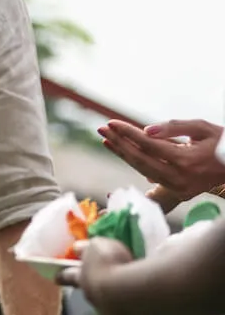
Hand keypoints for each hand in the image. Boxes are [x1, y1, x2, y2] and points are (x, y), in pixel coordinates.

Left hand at [58, 238, 145, 314]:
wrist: (133, 293)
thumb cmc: (111, 265)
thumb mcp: (97, 246)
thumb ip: (87, 248)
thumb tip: (77, 249)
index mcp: (81, 278)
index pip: (67, 275)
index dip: (62, 275)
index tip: (56, 277)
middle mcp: (92, 297)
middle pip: (88, 291)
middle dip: (92, 286)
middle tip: (98, 282)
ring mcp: (109, 312)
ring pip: (108, 304)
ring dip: (114, 297)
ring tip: (125, 289)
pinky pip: (128, 313)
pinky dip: (131, 307)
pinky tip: (139, 301)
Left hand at [99, 119, 224, 206]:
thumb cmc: (222, 142)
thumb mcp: (203, 128)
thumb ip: (174, 126)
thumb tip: (146, 130)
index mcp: (186, 160)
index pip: (148, 145)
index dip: (128, 133)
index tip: (111, 122)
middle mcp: (179, 177)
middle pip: (140, 160)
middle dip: (119, 143)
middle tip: (102, 128)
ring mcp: (178, 188)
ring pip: (142, 170)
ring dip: (123, 154)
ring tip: (107, 138)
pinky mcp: (178, 193)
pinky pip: (150, 177)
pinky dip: (135, 165)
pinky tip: (121, 152)